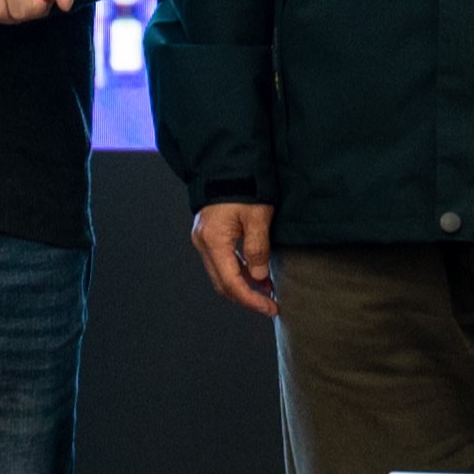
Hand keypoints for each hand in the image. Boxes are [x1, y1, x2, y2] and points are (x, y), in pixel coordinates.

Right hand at [191, 199, 282, 318]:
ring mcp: (203, 239)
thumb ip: (258, 248)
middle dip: (246, 297)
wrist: (226, 165)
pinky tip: (256, 274)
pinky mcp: (209, 235)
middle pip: (222, 283)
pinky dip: (239, 273)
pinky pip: (221, 262)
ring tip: (268, 290)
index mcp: (213, 241)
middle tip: (270, 305)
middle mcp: (203, 243)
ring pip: (221, 274)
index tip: (271, 308)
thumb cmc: (244, 187)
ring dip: (243, 286)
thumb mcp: (258, 217)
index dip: (251, 299)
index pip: (231, 282)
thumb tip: (259, 278)